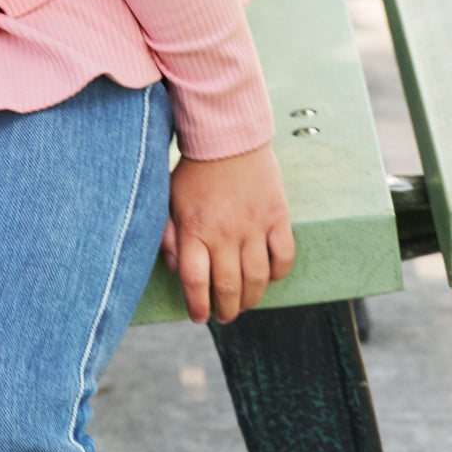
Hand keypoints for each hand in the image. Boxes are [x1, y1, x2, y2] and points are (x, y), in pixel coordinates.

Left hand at [162, 143, 294, 325]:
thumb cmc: (195, 170)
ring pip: (257, 279)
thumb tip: (173, 267)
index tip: (198, 316)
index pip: (195, 280)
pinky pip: (283, 257)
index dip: (196, 305)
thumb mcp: (169, 199)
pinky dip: (278, 273)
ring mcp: (253, 225)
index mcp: (194, 228)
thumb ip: (168, 233)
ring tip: (244, 303)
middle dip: (226, 310)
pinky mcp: (277, 216)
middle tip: (224, 316)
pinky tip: (269, 276)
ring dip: (251, 299)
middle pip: (228, 287)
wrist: (228, 135)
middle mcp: (224, 232)